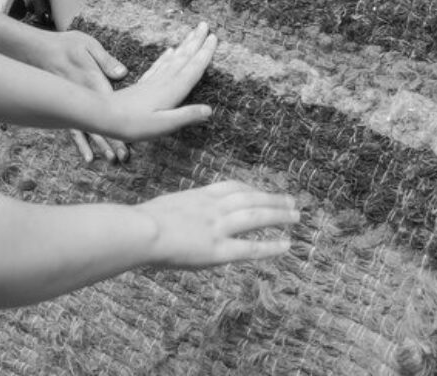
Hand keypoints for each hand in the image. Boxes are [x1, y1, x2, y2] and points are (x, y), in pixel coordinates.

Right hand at [38, 29, 129, 164]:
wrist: (38, 50)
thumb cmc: (66, 45)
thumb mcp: (87, 45)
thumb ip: (105, 60)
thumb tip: (122, 73)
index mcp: (92, 80)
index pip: (110, 104)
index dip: (120, 120)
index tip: (131, 136)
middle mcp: (82, 97)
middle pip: (100, 121)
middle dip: (112, 139)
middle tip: (124, 157)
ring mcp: (73, 104)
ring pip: (88, 129)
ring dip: (100, 145)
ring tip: (111, 159)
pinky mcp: (65, 107)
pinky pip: (74, 129)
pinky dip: (81, 143)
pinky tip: (88, 156)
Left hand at [108, 22, 216, 141]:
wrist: (105, 116)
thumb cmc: (135, 125)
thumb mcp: (164, 125)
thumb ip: (186, 116)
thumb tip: (209, 110)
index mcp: (172, 90)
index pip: (193, 69)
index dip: (205, 54)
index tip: (214, 37)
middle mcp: (164, 81)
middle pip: (184, 58)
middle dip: (196, 41)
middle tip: (205, 25)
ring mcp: (153, 81)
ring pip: (173, 59)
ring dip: (185, 45)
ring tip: (192, 33)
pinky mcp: (143, 84)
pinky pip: (159, 66)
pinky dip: (166, 57)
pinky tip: (169, 51)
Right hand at [139, 181, 297, 267]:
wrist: (140, 231)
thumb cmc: (140, 222)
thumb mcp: (163, 208)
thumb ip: (177, 211)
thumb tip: (174, 217)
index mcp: (199, 195)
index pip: (232, 187)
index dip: (250, 188)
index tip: (261, 190)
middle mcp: (213, 207)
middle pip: (250, 197)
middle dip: (272, 198)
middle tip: (291, 200)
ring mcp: (217, 227)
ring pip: (256, 216)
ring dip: (278, 214)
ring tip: (296, 216)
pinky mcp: (218, 250)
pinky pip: (250, 247)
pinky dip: (270, 246)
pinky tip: (286, 245)